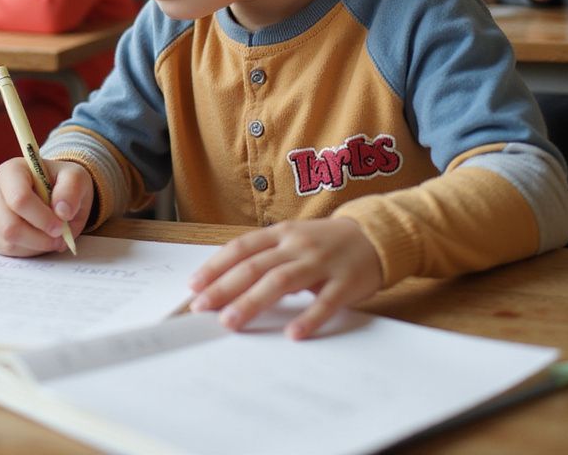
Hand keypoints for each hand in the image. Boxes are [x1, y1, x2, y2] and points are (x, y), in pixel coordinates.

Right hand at [0, 156, 93, 256]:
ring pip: (6, 241)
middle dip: (38, 238)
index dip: (42, 218)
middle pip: (9, 226)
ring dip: (34, 246)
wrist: (51, 191)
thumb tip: (62, 211)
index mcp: (11, 170)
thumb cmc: (60, 183)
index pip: (19, 199)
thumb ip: (71, 190)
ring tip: (51, 238)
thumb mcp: (75, 178)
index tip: (61, 227)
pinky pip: (4, 249)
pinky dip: (26, 250)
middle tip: (59, 238)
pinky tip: (38, 239)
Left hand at [187, 217, 382, 339]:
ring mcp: (320, 262)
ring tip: (231, 322)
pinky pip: (325, 302)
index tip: (194, 287)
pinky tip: (293, 334)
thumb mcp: (290, 240)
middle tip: (202, 308)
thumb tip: (223, 283)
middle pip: (254, 266)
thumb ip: (264, 256)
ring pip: (281, 281)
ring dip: (252, 302)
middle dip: (224, 288)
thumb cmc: (322, 243)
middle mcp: (296, 244)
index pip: (240, 248)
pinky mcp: (345, 282)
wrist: (374, 236)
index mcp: (279, 233)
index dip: (215, 266)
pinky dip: (308, 318)